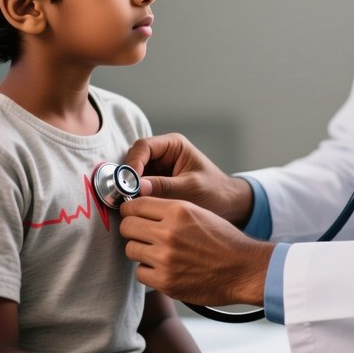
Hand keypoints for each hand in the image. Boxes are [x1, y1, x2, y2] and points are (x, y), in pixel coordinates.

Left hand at [119, 196, 273, 306]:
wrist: (243, 268)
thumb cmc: (222, 239)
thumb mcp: (197, 212)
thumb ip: (168, 209)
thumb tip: (138, 209)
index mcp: (177, 210)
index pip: (135, 205)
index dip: (131, 209)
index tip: (132, 214)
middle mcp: (168, 233)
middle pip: (127, 227)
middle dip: (131, 229)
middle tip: (140, 233)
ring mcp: (165, 259)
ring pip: (131, 249)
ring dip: (140, 250)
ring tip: (156, 251)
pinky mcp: (165, 282)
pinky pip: (140, 273)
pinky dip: (148, 271)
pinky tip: (163, 268)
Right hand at [125, 133, 253, 225]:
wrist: (227, 205)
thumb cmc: (215, 192)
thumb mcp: (190, 189)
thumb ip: (165, 187)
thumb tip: (137, 187)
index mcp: (174, 145)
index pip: (143, 147)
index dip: (133, 163)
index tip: (128, 182)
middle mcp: (163, 153)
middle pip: (134, 159)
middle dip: (128, 176)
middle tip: (126, 195)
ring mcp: (158, 168)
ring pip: (133, 174)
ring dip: (130, 187)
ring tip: (130, 202)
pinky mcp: (155, 183)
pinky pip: (138, 186)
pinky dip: (135, 195)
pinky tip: (136, 206)